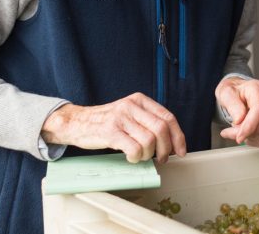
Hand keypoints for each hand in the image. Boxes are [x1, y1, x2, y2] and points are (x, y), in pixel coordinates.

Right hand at [40, 93, 186, 162]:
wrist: (78, 122)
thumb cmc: (107, 122)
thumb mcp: (129, 113)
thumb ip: (147, 121)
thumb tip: (171, 143)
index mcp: (140, 100)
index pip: (168, 117)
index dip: (178, 136)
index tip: (180, 151)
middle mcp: (131, 106)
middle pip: (161, 129)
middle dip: (166, 148)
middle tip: (162, 159)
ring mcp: (121, 118)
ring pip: (149, 140)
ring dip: (148, 154)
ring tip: (141, 156)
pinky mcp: (111, 131)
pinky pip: (134, 148)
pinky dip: (136, 157)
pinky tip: (131, 157)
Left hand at [215, 76, 258, 146]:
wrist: (237, 92)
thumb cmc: (232, 92)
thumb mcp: (225, 93)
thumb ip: (232, 105)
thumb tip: (239, 120)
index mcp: (257, 88)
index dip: (250, 126)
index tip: (238, 137)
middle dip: (243, 133)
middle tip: (228, 132)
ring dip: (247, 137)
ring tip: (236, 130)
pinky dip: (253, 140)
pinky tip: (245, 133)